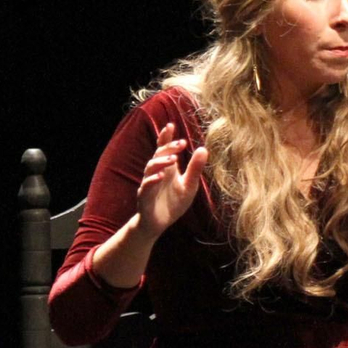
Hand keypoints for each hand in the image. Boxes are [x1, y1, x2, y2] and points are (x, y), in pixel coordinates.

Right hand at [134, 122, 207, 237]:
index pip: (164, 148)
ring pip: (150, 167)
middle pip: (158, 155)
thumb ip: (195, 168)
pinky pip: (146, 185)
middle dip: (168, 147)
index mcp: (168, 168)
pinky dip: (152, 180)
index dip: (166, 137)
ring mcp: (148, 183)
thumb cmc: (174, 202)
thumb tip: (204, 149)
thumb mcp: (189, 185)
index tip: (171, 124)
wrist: (159, 223)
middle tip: (181, 143)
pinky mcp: (144, 196)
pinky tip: (161, 176)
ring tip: (173, 159)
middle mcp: (157, 172)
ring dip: (161, 161)